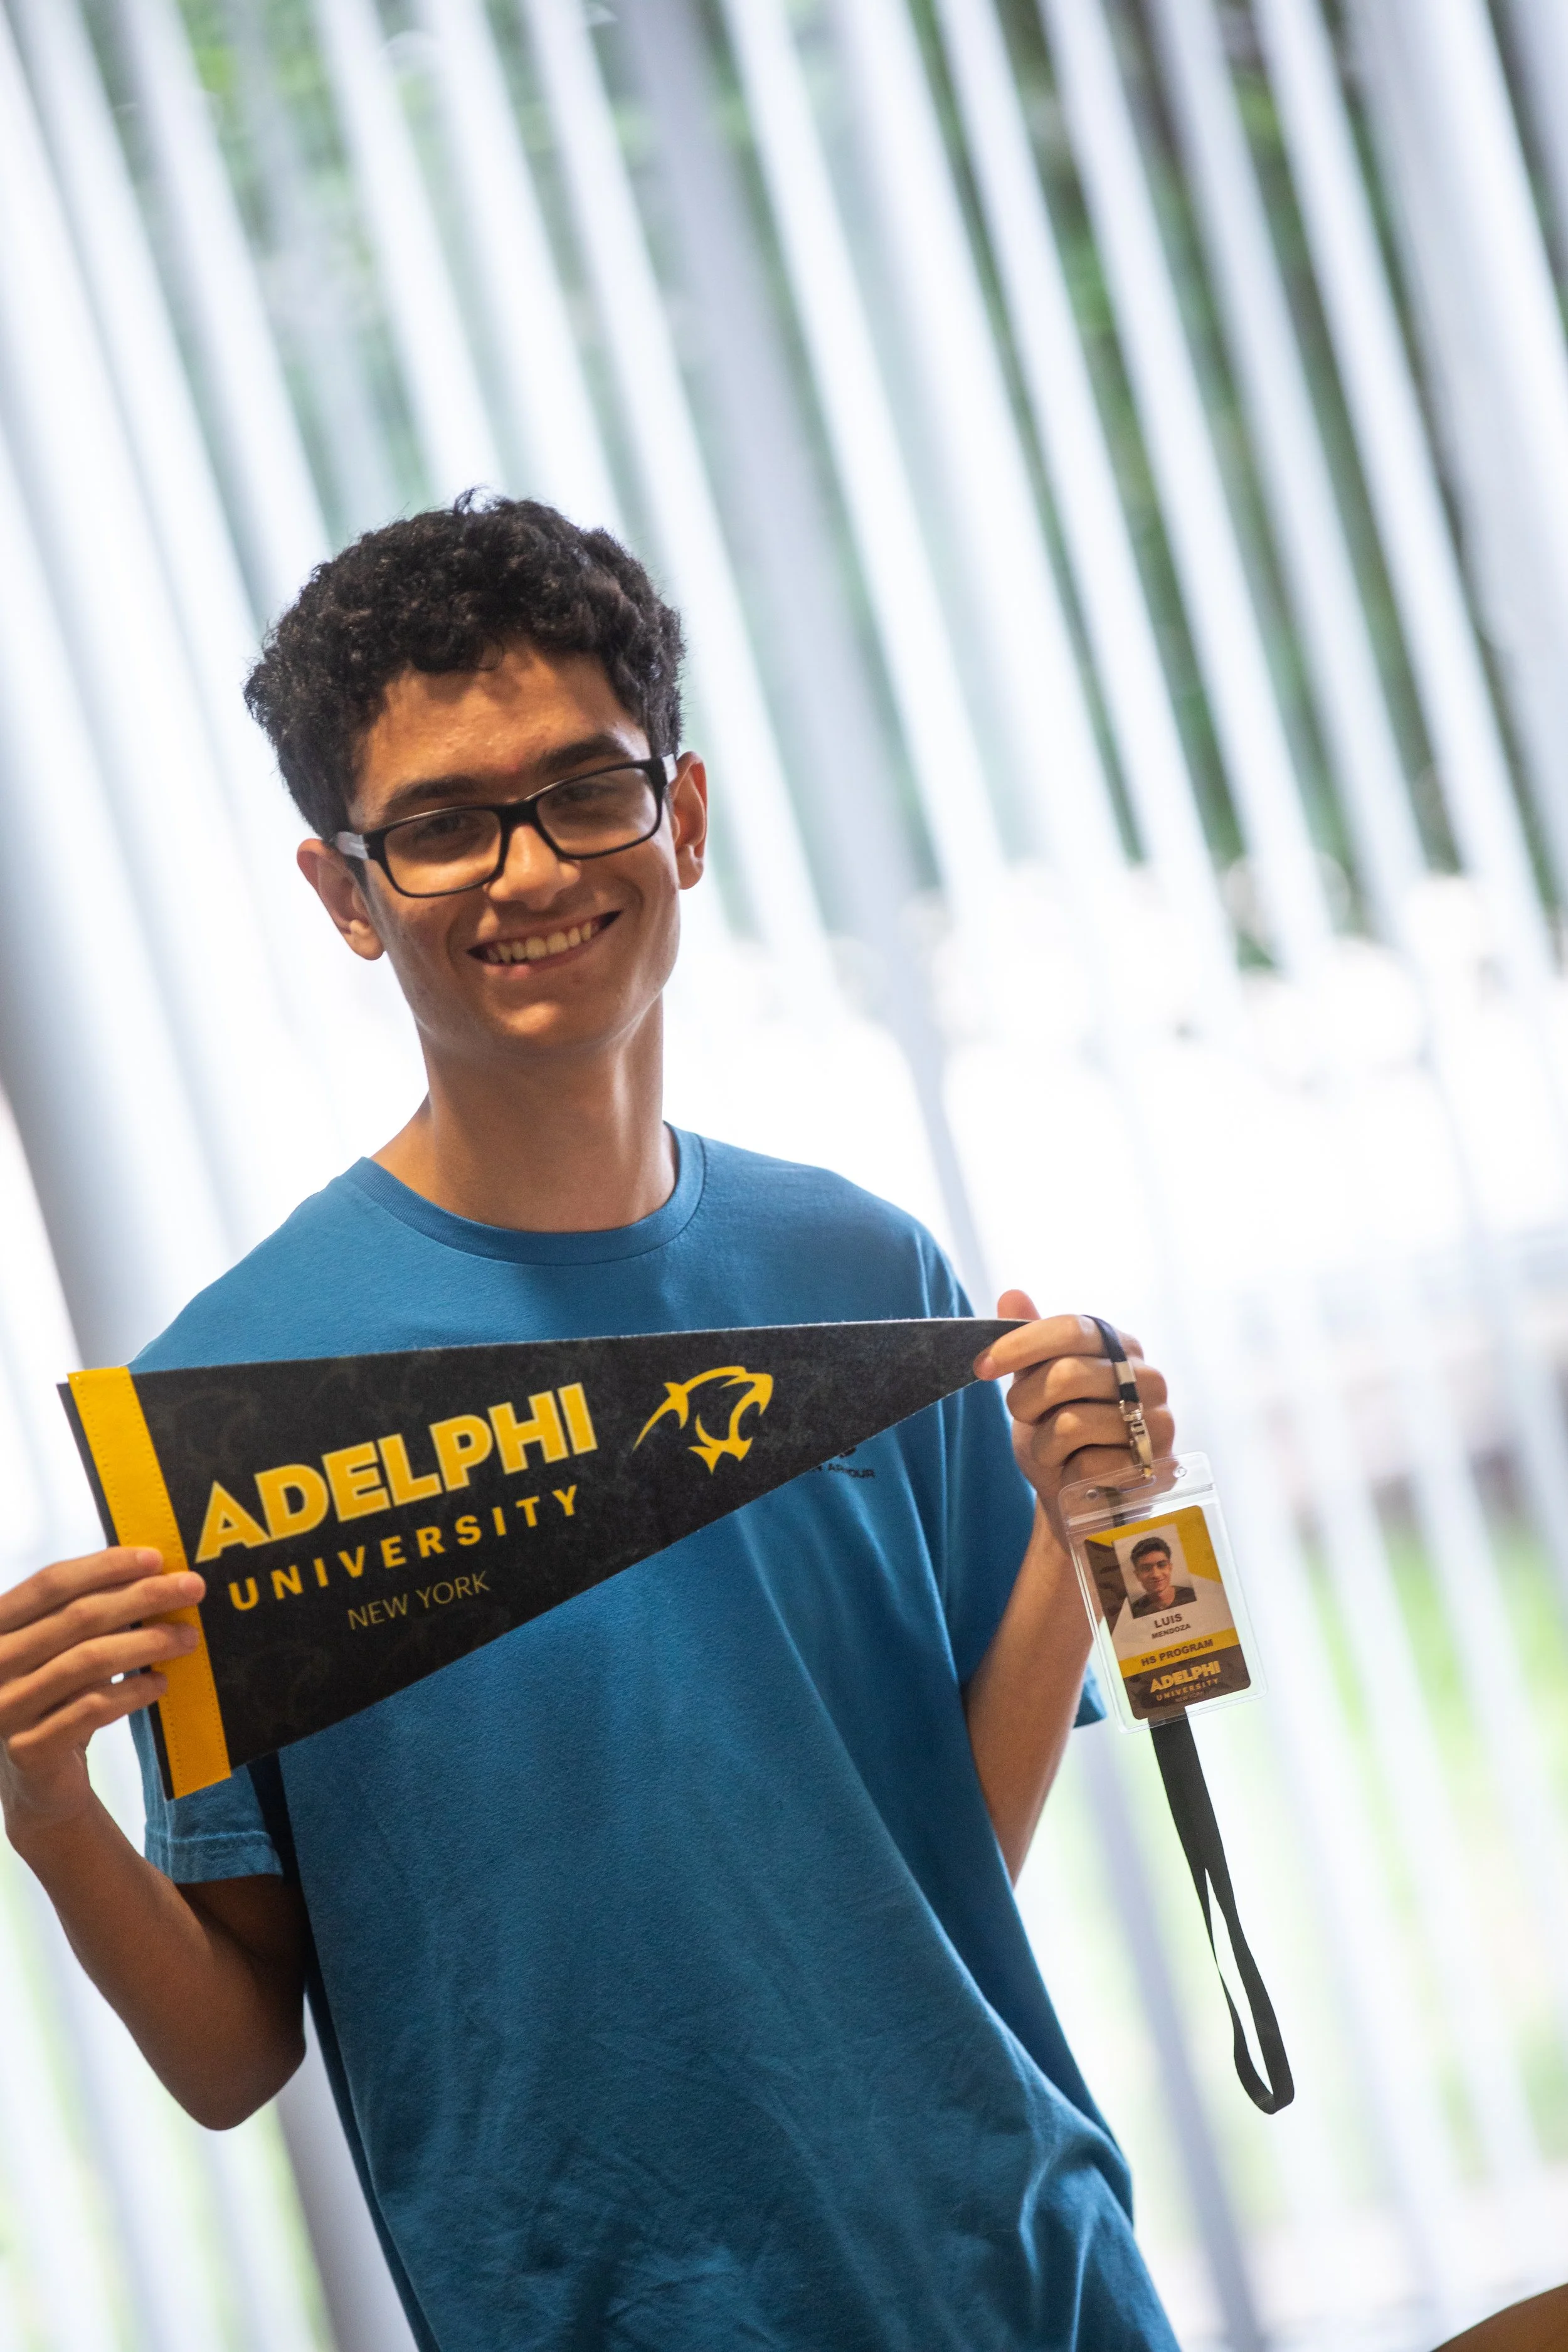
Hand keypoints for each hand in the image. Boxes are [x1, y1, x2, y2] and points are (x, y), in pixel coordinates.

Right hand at [0, 1549, 203, 1843]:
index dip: (104, 1566)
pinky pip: (93, 1708)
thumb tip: (151, 1573)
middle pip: (77, 1618)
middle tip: (192, 1588)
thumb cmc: (54, 1699)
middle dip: (142, 1597)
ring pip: (89, 1660)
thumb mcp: (58, 1651)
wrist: (37, 1784)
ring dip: (148, 1642)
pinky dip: (134, 1691)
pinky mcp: (30, 1749)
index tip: (156, 1557)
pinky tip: (161, 1682)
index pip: (50, 1584)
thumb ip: (84, 1615)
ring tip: (187, 1637)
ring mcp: (6, 1709)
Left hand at [973, 1292, 1173, 1513]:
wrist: (1076, 1500)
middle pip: (1067, 1374)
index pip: (1072, 1328)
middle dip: (1026, 1401)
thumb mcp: (1035, 1387)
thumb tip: (1011, 1295)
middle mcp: (1148, 1378)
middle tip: (1024, 1419)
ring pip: (1072, 1422)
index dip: (1022, 1343)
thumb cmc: (1057, 1437)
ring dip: (1044, 1444)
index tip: (981, 1366)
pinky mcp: (1153, 1468)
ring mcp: (1157, 1424)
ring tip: (1054, 1451)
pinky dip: (1067, 1474)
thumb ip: (1028, 1343)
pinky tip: (1077, 1476)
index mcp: (1119, 1347)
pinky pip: (1086, 1464)